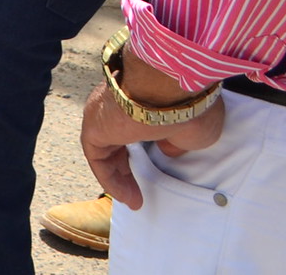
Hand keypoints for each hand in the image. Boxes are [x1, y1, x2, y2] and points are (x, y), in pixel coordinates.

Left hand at [80, 81, 226, 209]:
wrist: (170, 85)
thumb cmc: (189, 105)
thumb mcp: (193, 129)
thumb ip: (177, 140)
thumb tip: (168, 148)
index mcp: (143, 97)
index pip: (137, 123)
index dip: (144, 147)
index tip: (157, 165)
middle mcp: (120, 103)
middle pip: (117, 138)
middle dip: (126, 166)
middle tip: (139, 190)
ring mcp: (104, 112)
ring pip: (105, 148)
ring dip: (118, 176)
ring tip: (134, 201)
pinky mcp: (93, 125)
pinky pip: (97, 156)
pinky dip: (109, 178)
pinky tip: (125, 196)